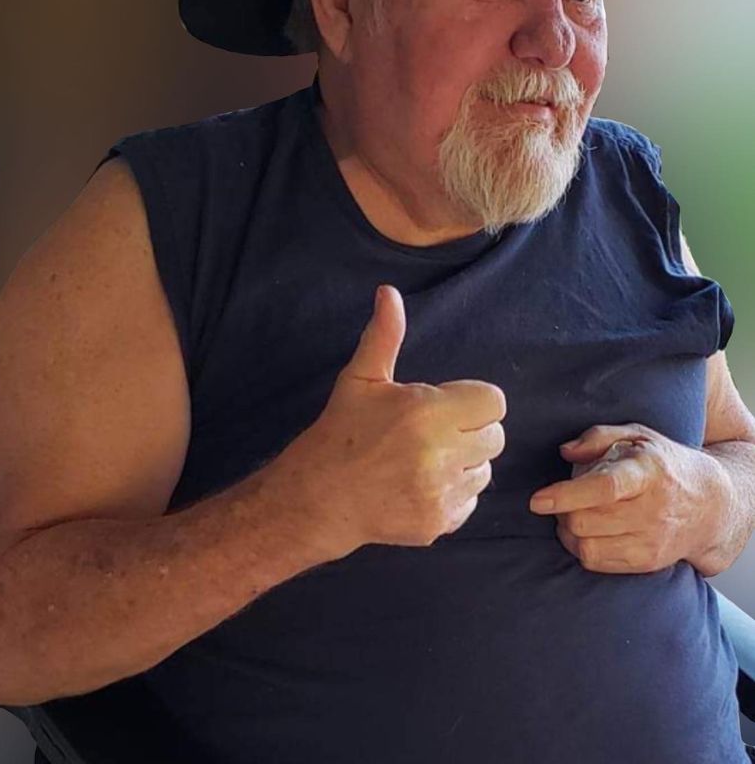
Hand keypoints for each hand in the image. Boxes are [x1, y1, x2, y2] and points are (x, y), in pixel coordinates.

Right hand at [268, 284, 506, 553]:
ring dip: (465, 463)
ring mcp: (442, 494)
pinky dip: (453, 494)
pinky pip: (470, 502)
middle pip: (495, 436)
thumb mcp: (361, 378)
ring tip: (426, 458)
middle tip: (435, 432)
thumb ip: (384, 335)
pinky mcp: (440, 523)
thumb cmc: (342, 431)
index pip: (493, 402)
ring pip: (485, 471)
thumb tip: (389, 292)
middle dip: (470, 430)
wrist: (319, 497)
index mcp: (428, 412)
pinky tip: (422, 484)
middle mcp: (442, 455)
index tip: (446, 405)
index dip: (472, 401)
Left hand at [528, 423, 718, 573]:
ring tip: (570, 515)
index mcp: (649, 471)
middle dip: (561, 512)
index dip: (567, 495)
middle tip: (558, 500)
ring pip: (588, 546)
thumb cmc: (664, 463)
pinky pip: (598, 562)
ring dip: (567, 532)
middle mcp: (653, 509)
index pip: (605, 488)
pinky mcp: (648, 562)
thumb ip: (598, 436)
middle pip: (587, 521)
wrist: (712, 505)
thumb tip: (566, 452)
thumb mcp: (637, 435)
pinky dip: (581, 548)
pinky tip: (585, 532)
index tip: (537, 500)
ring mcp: (652, 540)